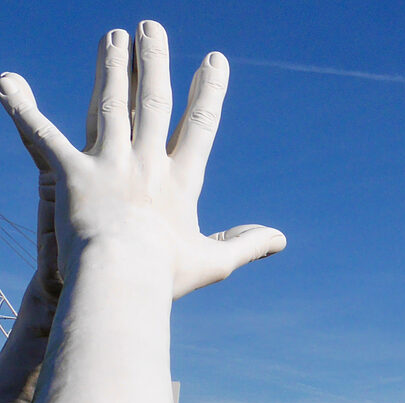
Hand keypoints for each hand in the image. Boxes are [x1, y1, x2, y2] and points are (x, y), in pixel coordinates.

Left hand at [0, 22, 284, 297]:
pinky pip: (42, 135)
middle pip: (153, 102)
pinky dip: (22, 108)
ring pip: (110, 105)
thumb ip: (247, 244)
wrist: (124, 277)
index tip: (214, 60)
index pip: (200, 126)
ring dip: (110, 67)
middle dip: (153, 62)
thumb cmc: (167, 276)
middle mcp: (148, 162)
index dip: (208, 91)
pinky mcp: (73, 172)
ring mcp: (110, 163)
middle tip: (151, 28)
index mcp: (181, 181)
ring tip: (112, 36)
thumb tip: (281, 239)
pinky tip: (8, 82)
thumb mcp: (214, 262)